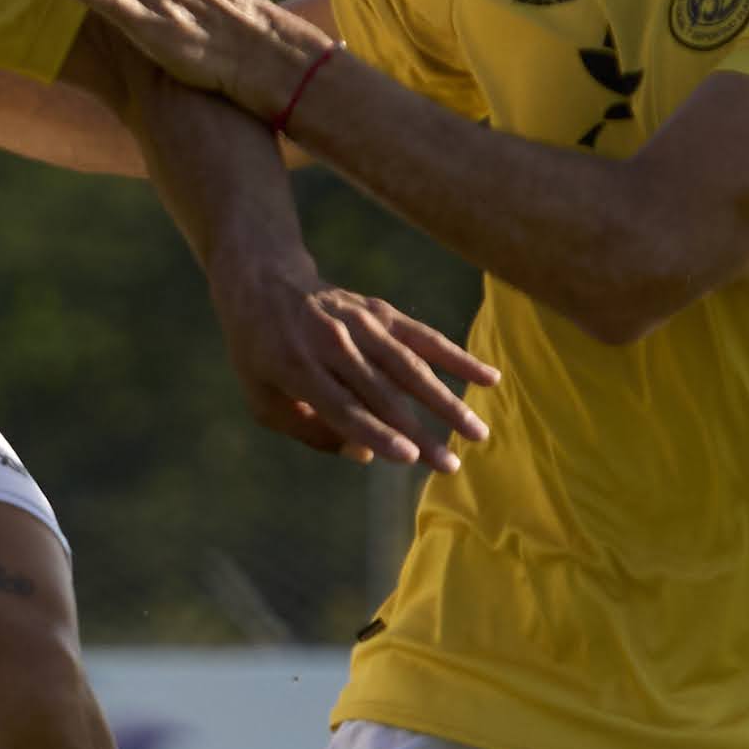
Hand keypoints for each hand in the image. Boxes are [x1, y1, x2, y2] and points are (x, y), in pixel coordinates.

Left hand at [213, 261, 499, 469]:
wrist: (263, 282)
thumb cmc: (260, 353)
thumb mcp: (262, 399)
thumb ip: (308, 431)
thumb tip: (365, 454)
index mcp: (296, 367)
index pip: (343, 408)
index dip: (376, 433)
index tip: (408, 458)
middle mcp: (332, 343)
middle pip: (383, 394)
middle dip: (420, 432)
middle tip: (450, 466)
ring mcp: (359, 323)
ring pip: (411, 367)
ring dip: (447, 402)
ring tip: (477, 433)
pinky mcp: (380, 311)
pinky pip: (424, 336)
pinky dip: (457, 357)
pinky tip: (488, 378)